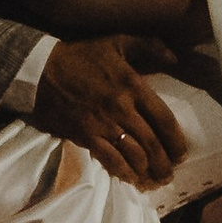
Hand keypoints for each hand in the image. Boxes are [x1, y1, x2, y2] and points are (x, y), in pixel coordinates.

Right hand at [30, 33, 187, 187]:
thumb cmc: (80, 57)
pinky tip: (131, 178)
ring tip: (155, 180)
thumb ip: (149, 46)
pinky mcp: (86, 137)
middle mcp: (122, 109)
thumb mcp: (116, 42)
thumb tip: (175, 59)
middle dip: (164, 163)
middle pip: (152, 143)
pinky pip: (110, 161)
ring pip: (134, 156)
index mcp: (133, 86)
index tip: (181, 153)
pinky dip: (124, 172)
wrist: (40, 71)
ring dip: (148, 171)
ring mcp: (104, 125)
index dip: (176, 140)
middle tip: (170, 173)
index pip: (164, 119)